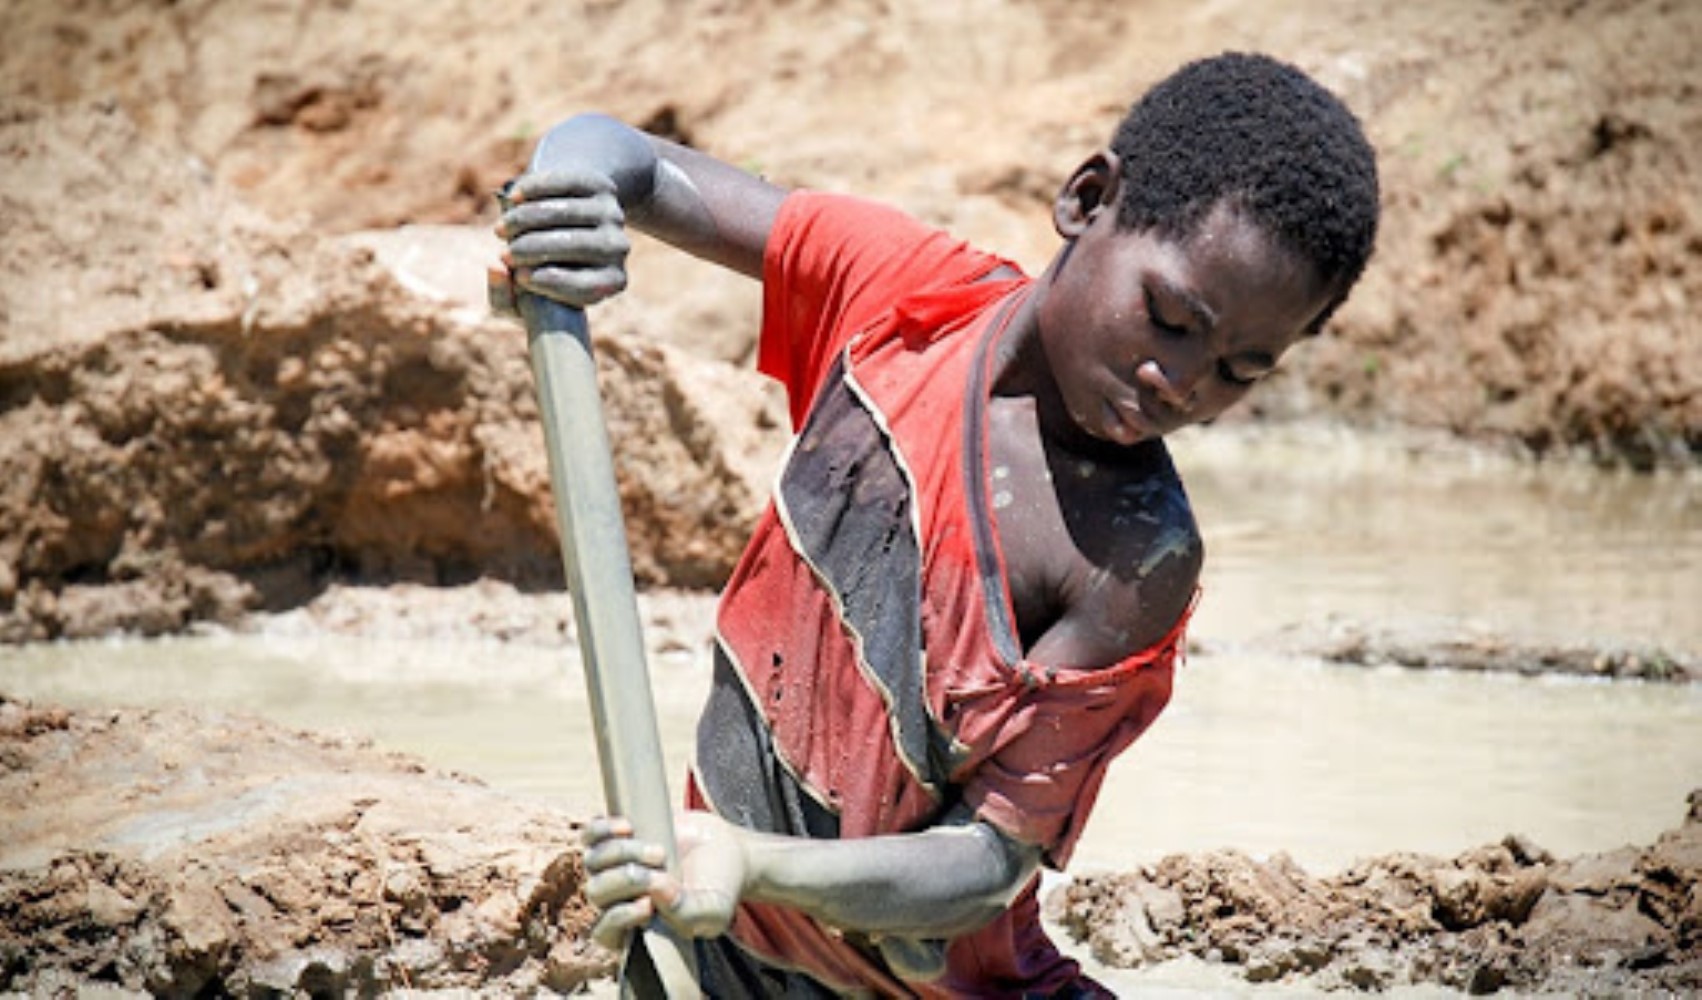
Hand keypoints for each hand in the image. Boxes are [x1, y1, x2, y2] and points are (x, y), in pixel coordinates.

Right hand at [492, 167, 631, 311]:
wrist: (565, 230)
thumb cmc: (539, 273)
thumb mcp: (522, 298)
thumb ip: (502, 296)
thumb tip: (495, 267)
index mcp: (611, 282)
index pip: (587, 287)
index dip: (552, 282)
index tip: (520, 276)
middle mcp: (618, 248)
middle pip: (577, 246)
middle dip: (533, 248)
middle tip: (505, 252)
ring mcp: (612, 214)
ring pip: (568, 213)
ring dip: (527, 219)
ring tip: (502, 229)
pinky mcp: (600, 186)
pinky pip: (567, 183)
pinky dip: (536, 188)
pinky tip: (513, 198)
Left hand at [580, 811, 747, 949]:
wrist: (725, 849)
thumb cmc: (718, 888)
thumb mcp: (713, 910)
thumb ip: (686, 914)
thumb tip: (652, 893)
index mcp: (636, 926)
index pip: (605, 932)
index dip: (619, 919)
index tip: (648, 906)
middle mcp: (619, 898)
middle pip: (596, 892)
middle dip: (626, 880)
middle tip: (660, 867)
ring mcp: (615, 866)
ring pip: (593, 861)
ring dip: (622, 853)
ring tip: (659, 850)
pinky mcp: (617, 836)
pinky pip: (590, 834)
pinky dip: (603, 829)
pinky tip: (629, 827)